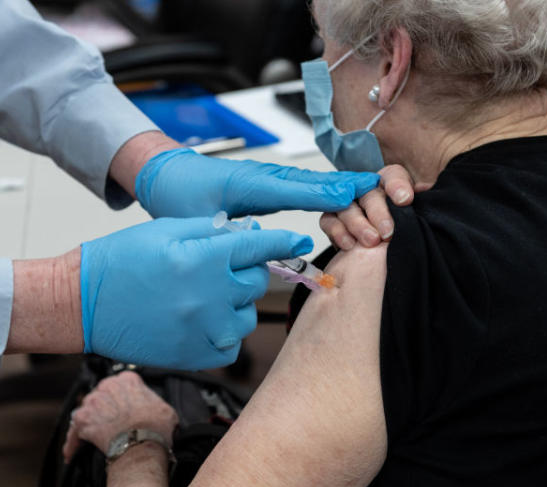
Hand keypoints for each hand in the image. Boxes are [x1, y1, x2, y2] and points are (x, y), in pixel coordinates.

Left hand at [63, 371, 177, 462]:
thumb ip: (155, 403)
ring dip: (89, 423)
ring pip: (86, 411)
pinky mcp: (82, 420)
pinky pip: (74, 432)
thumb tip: (156, 411)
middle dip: (103, 409)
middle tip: (110, 424)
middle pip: (101, 396)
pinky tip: (72, 454)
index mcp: (127, 380)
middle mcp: (107, 385)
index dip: (122, 399)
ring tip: (92, 439)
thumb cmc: (156, 428)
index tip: (123, 409)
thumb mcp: (166, 409)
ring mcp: (92, 402)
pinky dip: (73, 444)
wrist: (142, 445)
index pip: (120, 385)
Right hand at [81, 216, 312, 369]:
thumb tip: (248, 231)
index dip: (282, 242)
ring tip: (204, 296)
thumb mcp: (165, 230)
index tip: (298, 242)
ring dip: (235, 304)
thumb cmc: (119, 262)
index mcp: (203, 259)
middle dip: (245, 271)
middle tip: (219, 268)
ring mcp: (204, 330)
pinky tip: (201, 320)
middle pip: (257, 282)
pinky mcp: (195, 356)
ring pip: (247, 315)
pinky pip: (231, 345)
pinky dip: (223, 333)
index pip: (260, 246)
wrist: (82, 304)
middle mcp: (209, 297)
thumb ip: (211, 229)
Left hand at [135, 148, 380, 218]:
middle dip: (350, 189)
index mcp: (250, 184)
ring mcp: (269, 178)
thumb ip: (234, 235)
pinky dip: (327, 190)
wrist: (163, 176)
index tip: (359, 194)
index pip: (299, 189)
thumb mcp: (203, 222)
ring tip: (376, 191)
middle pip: (315, 182)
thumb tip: (265, 250)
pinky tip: (345, 194)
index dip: (330, 193)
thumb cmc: (179, 197)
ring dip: (343, 188)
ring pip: (313, 183)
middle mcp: (265, 177)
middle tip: (383, 193)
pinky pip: (304, 187)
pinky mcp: (269, 185)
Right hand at [319, 165, 430, 249]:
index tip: (405, 200)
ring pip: (346, 205)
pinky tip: (349, 244)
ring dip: (357, 224)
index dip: (397, 185)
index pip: (393, 176)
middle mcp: (369, 192)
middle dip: (378, 212)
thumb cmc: (402, 233)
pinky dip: (337, 231)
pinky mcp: (335, 221)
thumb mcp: (417, 216)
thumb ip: (414, 202)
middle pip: (368, 193)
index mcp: (391, 185)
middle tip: (387, 232)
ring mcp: (350, 205)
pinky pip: (329, 220)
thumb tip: (414, 196)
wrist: (383, 262)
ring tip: (371, 241)